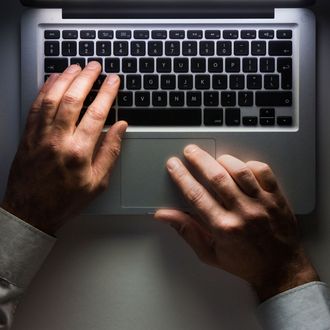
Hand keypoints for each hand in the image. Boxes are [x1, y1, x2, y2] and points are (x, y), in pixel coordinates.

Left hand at [1, 62, 126, 234]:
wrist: (31, 211)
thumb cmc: (65, 200)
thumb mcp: (97, 183)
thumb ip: (110, 152)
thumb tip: (120, 128)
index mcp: (79, 152)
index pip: (97, 113)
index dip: (107, 93)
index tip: (113, 81)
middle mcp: (58, 140)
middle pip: (73, 99)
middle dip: (86, 78)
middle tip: (96, 66)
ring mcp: (40, 136)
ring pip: (52, 98)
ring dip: (65, 78)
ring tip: (76, 67)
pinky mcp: (28, 135)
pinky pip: (35, 106)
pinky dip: (44, 89)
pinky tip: (52, 80)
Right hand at [155, 145, 318, 300]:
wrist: (280, 268)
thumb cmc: (244, 262)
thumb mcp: (208, 253)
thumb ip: (186, 231)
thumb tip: (165, 215)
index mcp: (223, 228)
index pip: (196, 195)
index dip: (181, 177)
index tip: (174, 166)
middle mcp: (242, 213)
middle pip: (217, 178)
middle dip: (199, 160)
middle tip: (190, 151)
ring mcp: (261, 204)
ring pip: (239, 171)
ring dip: (223, 160)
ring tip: (214, 158)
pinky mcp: (276, 198)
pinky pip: (263, 172)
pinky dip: (250, 164)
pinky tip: (241, 167)